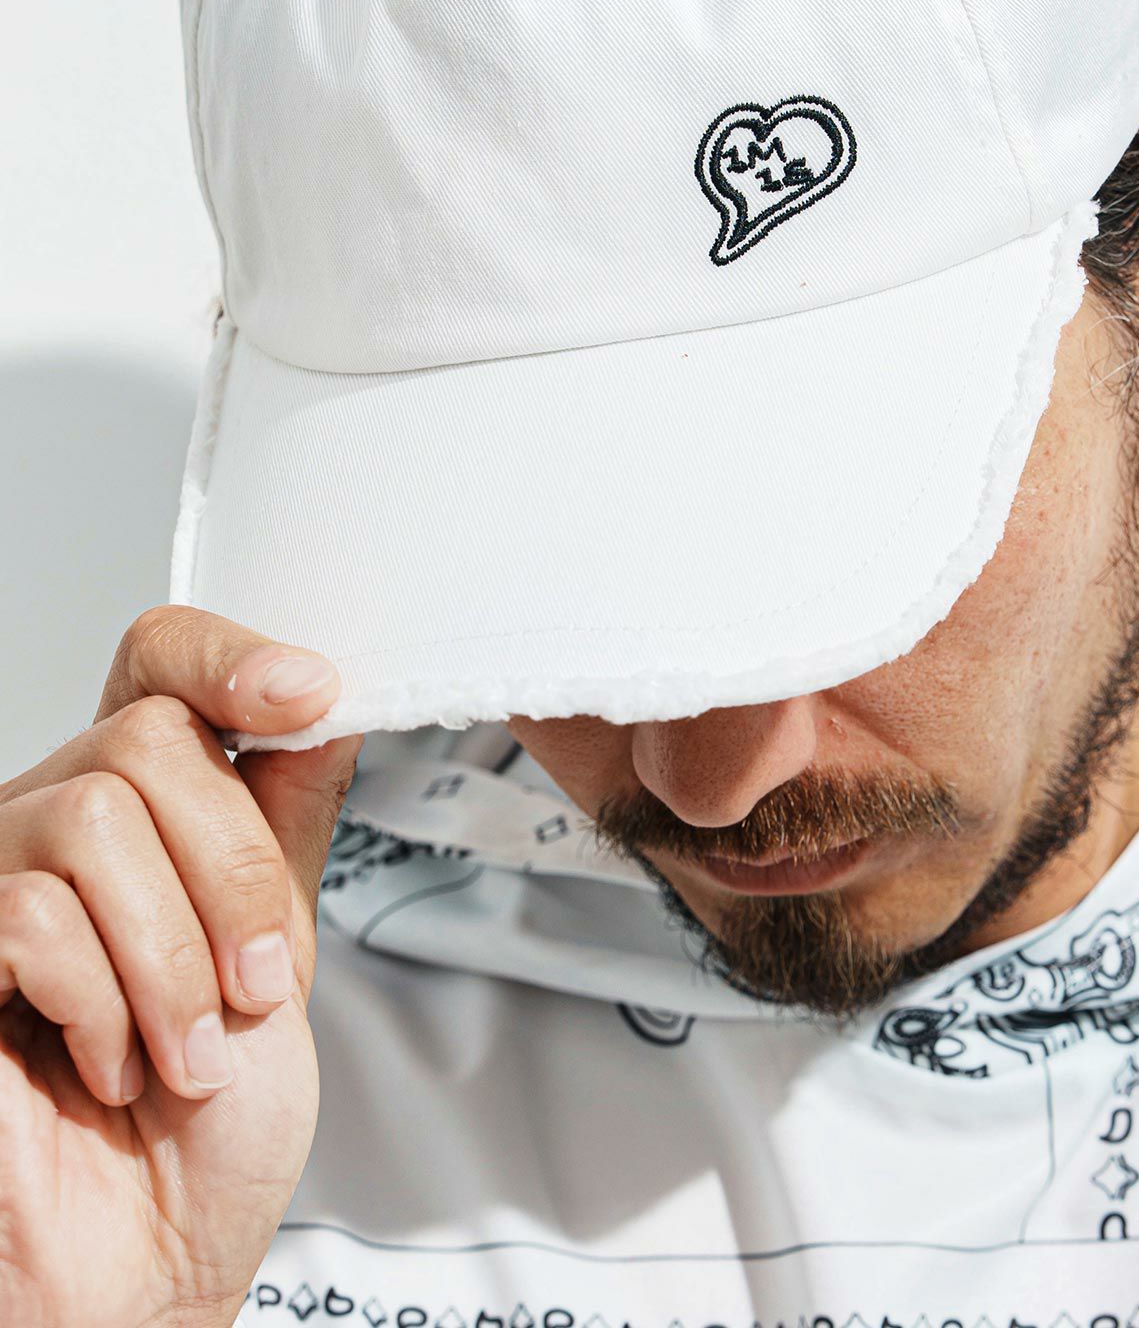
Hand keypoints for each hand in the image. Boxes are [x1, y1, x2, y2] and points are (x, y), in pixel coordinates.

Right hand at [0, 606, 359, 1327]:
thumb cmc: (209, 1130)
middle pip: (145, 736)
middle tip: (255, 986)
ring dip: (174, 956)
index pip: (161, 662)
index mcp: (149, 811)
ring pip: (92, 816)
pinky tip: (113, 1064)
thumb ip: (284, 828)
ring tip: (190, 1050)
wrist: (149, 1269)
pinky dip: (104, 1001)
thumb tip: (328, 704)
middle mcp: (59, 825)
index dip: (228, 653)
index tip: (307, 691)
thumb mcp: (279, 953)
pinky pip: (29, 914)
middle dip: (229, 870)